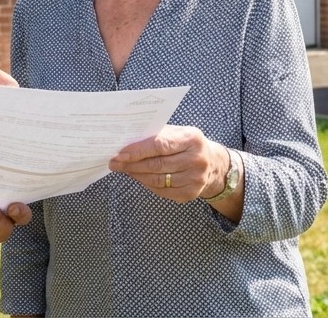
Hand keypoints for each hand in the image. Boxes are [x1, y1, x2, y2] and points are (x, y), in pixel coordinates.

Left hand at [109, 124, 229, 203]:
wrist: (213, 164)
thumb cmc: (187, 144)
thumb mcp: (178, 133)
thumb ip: (156, 136)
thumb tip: (127, 143)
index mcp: (192, 139)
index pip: (160, 145)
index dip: (138, 150)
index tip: (120, 153)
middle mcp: (196, 160)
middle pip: (157, 165)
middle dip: (132, 164)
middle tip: (114, 162)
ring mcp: (195, 179)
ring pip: (157, 180)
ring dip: (136, 175)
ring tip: (124, 169)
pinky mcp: (190, 194)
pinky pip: (162, 191)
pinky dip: (147, 184)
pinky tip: (138, 177)